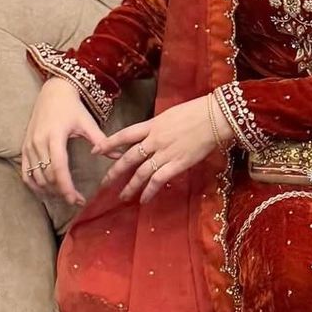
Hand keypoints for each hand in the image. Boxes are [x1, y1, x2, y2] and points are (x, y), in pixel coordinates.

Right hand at [20, 76, 107, 207]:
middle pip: (48, 176)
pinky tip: (45, 191)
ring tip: (64, 195)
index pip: (58, 168)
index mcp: (55, 136)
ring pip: (36, 177)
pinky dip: (34, 184)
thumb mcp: (87, 123)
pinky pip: (25, 172)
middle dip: (61, 192)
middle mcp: (39, 142)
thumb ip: (101, 141)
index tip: (77, 200)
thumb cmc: (72, 107)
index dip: (67, 187)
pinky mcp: (24, 147)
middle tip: (76, 200)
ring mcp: (29, 145)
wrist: (53, 92)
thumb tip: (118, 156)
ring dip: (49, 190)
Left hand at [97, 94, 232, 204]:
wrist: (215, 116)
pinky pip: (158, 180)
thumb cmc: (197, 112)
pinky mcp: (177, 164)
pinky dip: (149, 191)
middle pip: (128, 157)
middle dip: (114, 172)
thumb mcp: (171, 115)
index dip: (108, 143)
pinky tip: (144, 200)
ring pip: (141, 173)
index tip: (96, 151)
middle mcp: (154, 140)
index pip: (124, 135)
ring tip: (122, 197)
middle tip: (104, 183)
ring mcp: (165, 153)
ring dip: (130, 187)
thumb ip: (159, 126)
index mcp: (152, 124)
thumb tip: (153, 134)